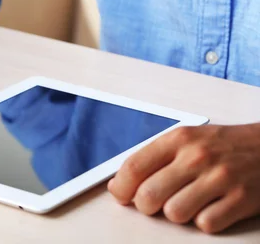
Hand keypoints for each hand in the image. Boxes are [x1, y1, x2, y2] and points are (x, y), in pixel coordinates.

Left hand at [108, 123, 259, 233]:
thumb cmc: (225, 145)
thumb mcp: (188, 139)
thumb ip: (155, 158)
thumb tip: (122, 184)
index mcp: (179, 139)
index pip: (134, 167)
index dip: (121, 187)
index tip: (121, 195)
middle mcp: (197, 156)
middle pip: (149, 195)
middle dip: (147, 206)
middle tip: (156, 203)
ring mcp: (220, 178)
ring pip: (174, 213)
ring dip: (178, 214)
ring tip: (189, 202)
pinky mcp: (242, 199)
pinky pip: (206, 224)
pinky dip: (205, 221)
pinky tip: (211, 207)